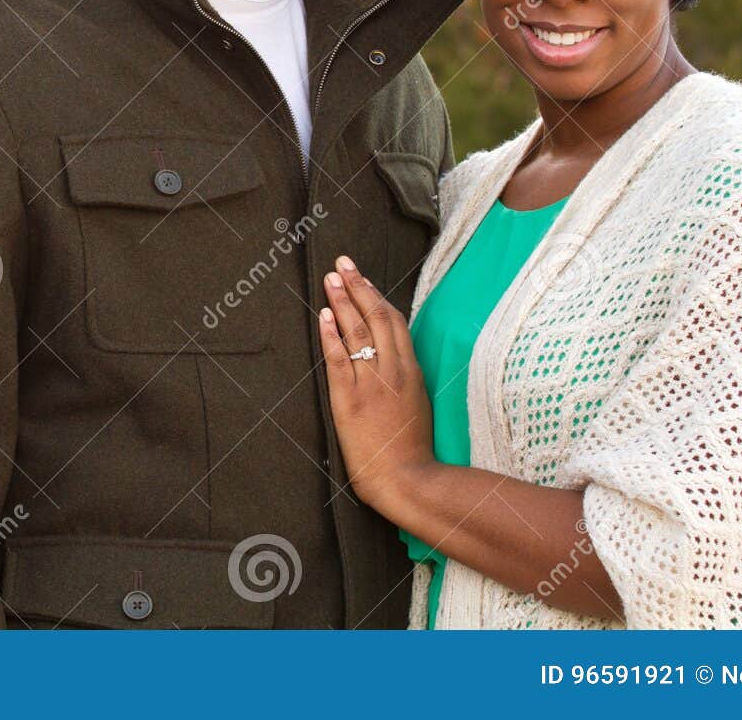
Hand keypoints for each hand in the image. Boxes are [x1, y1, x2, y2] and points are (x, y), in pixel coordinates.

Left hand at [318, 255, 436, 514]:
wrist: (408, 477)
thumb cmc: (413, 449)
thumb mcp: (417, 405)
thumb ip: (405, 379)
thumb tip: (394, 360)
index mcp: (411, 371)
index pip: (394, 322)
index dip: (377, 296)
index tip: (363, 278)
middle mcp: (393, 370)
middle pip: (376, 317)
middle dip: (358, 287)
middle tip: (343, 264)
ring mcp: (372, 383)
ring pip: (357, 332)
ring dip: (342, 302)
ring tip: (330, 279)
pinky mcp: (351, 399)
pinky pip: (339, 359)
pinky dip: (331, 335)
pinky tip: (324, 316)